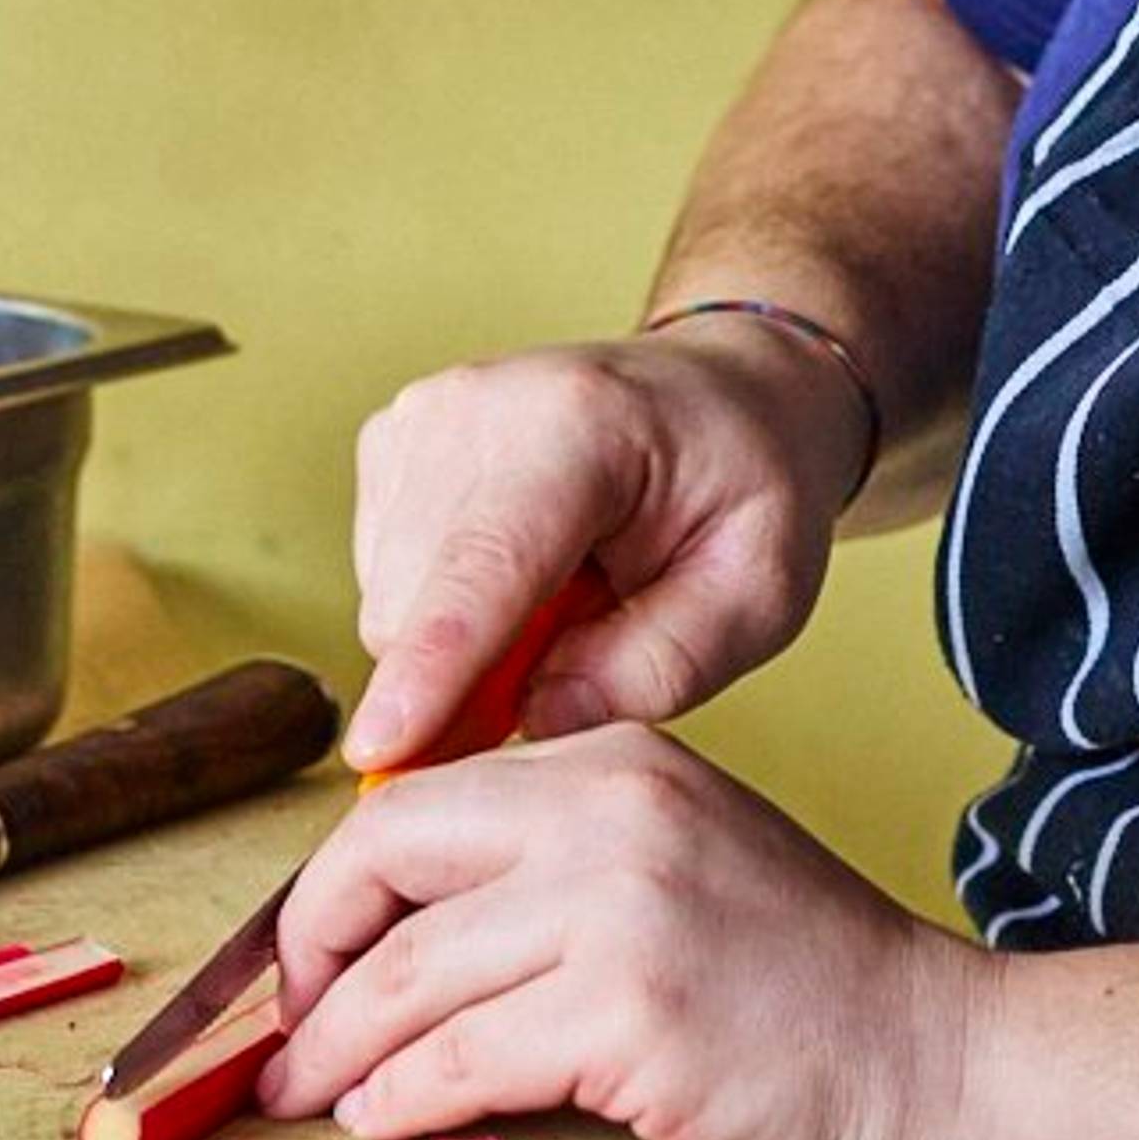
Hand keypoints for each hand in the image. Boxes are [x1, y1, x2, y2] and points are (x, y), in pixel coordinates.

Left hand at [254, 726, 977, 1139]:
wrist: (947, 1072)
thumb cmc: (811, 1001)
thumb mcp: (682, 871)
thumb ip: (559, 874)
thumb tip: (403, 940)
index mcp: (616, 763)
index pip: (417, 804)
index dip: (336, 892)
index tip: (305, 965)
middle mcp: (608, 810)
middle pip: (386, 869)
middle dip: (308, 965)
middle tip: (281, 1040)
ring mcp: (619, 908)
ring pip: (409, 979)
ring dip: (337, 1055)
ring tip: (307, 1102)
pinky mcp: (629, 1014)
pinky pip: (459, 1060)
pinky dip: (400, 1100)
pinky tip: (382, 1125)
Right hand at [344, 327, 856, 771]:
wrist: (718, 390)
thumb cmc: (745, 484)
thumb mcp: (758, 592)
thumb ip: (659, 667)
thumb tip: (539, 718)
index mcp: (579, 425)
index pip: (487, 564)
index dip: (431, 664)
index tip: (380, 749)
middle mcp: (475, 406)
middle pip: (419, 608)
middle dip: (482, 676)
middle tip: (591, 642)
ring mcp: (420, 417)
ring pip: (391, 608)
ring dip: (466, 642)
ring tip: (566, 593)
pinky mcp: (389, 443)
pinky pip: (385, 583)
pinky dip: (445, 607)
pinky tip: (523, 571)